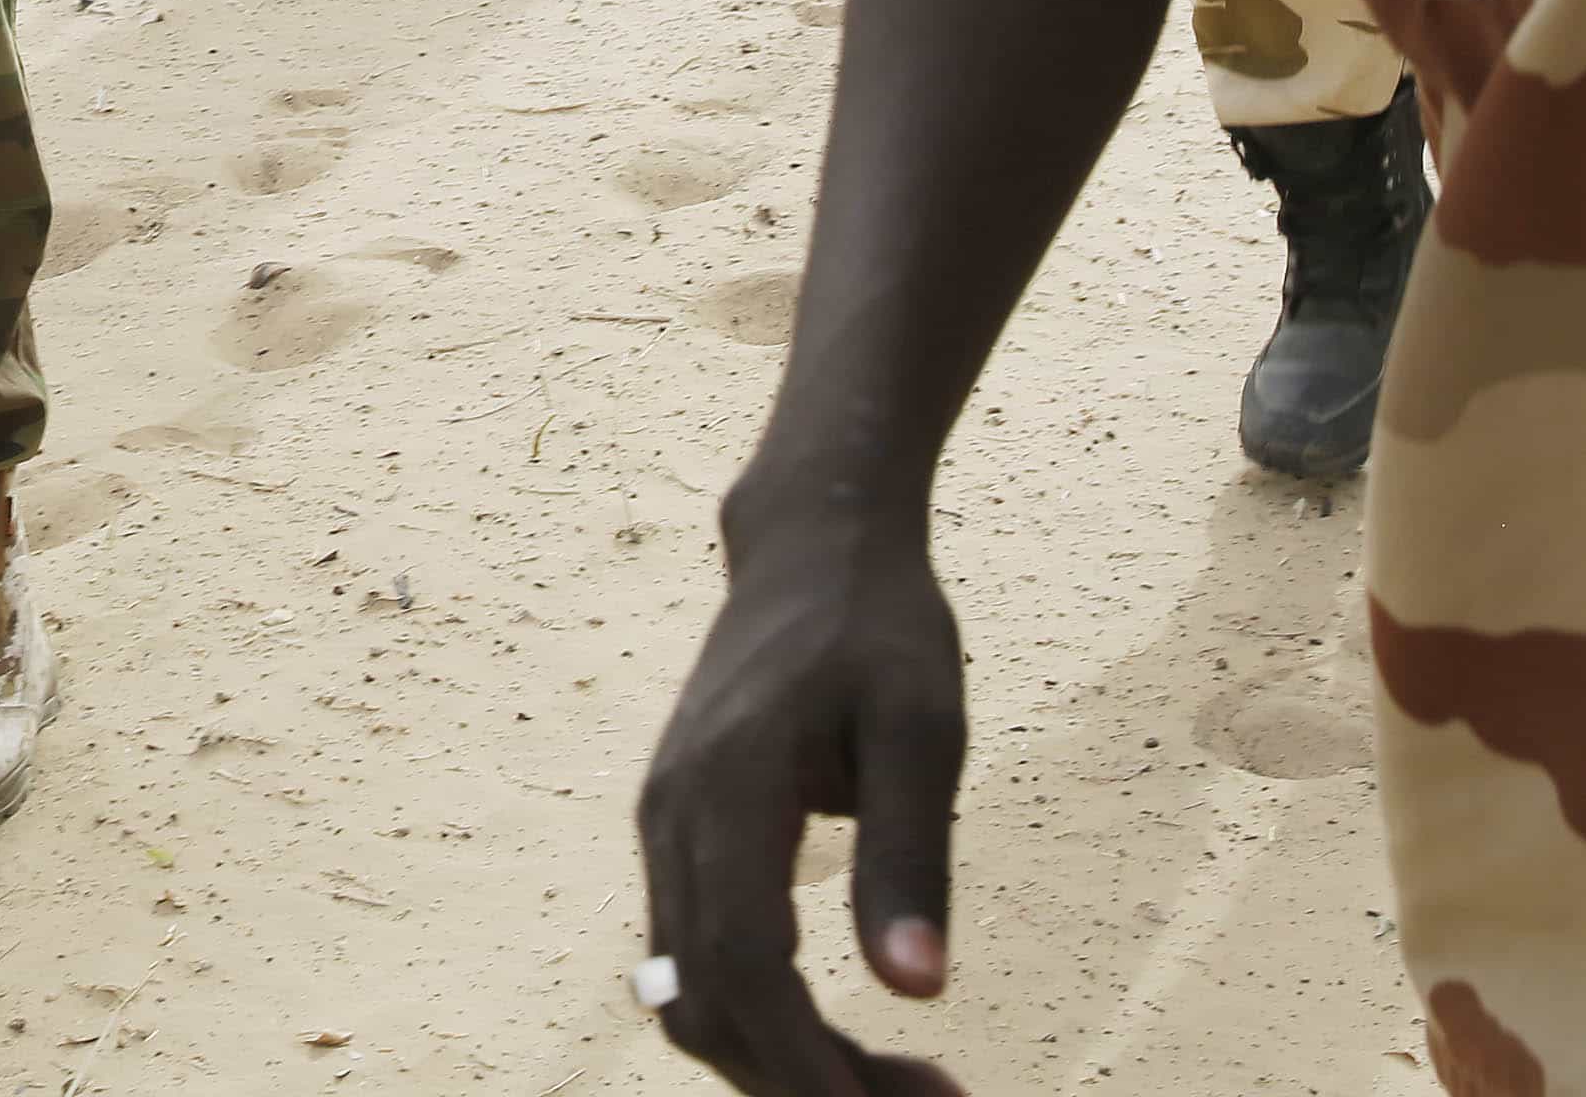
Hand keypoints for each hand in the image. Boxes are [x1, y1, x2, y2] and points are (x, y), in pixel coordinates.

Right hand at [634, 491, 971, 1088]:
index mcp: (728, 787)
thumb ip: (911, 857)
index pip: (742, 964)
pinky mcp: (676, 830)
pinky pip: (695, 955)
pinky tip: (839, 1038)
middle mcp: (673, 816)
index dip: (803, 1063)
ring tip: (893, 1086)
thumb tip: (917, 990)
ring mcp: (663, 824)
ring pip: (691, 990)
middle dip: (800, 1081)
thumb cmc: (877, 626)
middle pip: (705, 999)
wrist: (809, 543)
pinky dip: (759, 1018)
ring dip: (778, 1060)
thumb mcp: (922, 729)